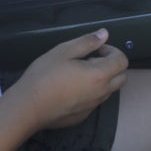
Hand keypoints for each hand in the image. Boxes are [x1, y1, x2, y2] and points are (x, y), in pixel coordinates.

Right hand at [10, 29, 128, 129]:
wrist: (28, 107)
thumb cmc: (44, 75)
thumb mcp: (64, 51)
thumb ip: (87, 42)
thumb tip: (105, 34)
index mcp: (99, 75)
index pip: (122, 61)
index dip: (112, 51)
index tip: (96, 50)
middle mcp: (101, 93)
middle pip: (121, 77)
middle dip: (112, 65)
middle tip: (90, 60)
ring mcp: (93, 107)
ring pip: (109, 90)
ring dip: (103, 79)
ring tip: (79, 74)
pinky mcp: (83, 116)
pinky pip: (95, 101)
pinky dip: (91, 92)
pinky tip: (70, 89)